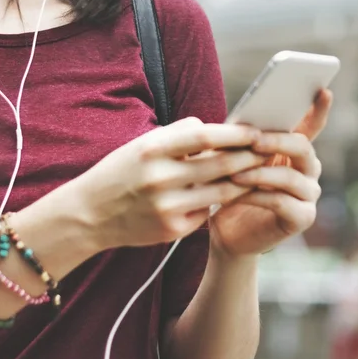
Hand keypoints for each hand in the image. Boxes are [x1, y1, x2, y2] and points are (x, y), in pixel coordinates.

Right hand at [70, 117, 265, 249]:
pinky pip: (206, 212)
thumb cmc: (118, 173)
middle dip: (248, 157)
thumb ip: (175, 137)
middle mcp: (161, 178)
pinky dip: (216, 201)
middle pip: (220, 164)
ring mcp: (168, 206)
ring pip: (221, 191)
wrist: (90, 214)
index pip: (204, 137)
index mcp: (151, 150)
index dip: (234, 134)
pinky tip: (222, 194)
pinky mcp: (173, 229)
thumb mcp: (139, 146)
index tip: (255, 131)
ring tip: (256, 171)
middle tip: (267, 150)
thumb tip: (212, 129)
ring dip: (242, 180)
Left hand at [209, 89, 333, 257]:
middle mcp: (307, 170)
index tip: (322, 90)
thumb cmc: (228, 191)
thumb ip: (238, 143)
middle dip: (276, 141)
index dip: (318, 109)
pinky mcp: (302, 218)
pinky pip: (281, 202)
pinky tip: (235, 195)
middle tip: (253, 139)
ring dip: (259, 173)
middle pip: (302, 147)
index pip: (310, 126)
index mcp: (292, 151)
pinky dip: (256, 196)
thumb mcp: (230, 161)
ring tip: (233, 174)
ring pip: (290, 177)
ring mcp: (308, 194)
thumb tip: (235, 124)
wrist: (226, 232)